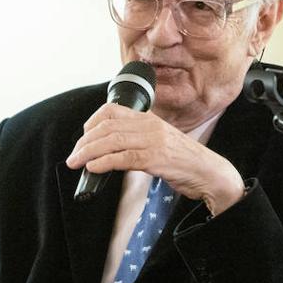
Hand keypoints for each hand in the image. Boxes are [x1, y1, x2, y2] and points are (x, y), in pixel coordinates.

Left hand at [66, 104, 245, 214]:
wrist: (208, 172)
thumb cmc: (183, 160)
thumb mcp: (159, 141)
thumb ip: (138, 139)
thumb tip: (110, 148)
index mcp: (149, 119)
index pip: (112, 110)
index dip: (92, 122)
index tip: (83, 138)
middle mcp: (150, 125)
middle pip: (107, 127)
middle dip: (84, 142)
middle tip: (73, 156)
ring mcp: (154, 141)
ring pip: (112, 141)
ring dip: (88, 153)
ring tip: (76, 163)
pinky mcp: (156, 159)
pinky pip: (124, 158)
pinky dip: (104, 163)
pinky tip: (93, 168)